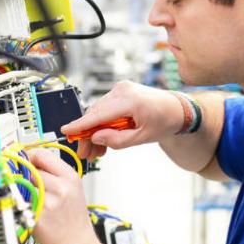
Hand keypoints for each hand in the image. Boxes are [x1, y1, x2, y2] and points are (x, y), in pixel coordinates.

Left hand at [28, 148, 101, 243]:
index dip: (29, 157)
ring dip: (22, 191)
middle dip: (25, 176)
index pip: (41, 153)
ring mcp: (48, 201)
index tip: (24, 161)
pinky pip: (20, 202)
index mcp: (70, 177)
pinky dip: (21, 205)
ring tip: (34, 202)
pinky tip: (31, 213)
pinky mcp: (37, 215)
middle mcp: (60, 187)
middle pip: (29, 168)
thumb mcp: (72, 191)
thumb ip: (53, 175)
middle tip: (30, 187)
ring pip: (22, 184)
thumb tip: (28, 162)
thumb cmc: (74, 223)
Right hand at [61, 80, 184, 158]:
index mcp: (131, 101)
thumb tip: (95, 138)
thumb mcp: (142, 138)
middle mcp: (123, 90)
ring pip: (98, 111)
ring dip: (94, 131)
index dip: (80, 124)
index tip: (66, 131)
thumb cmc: (165, 122)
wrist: (177, 109)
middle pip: (96, 114)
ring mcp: (121, 88)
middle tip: (85, 154)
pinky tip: (102, 139)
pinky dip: (102, 122)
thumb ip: (117, 140)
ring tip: (95, 151)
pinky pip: (105, 107)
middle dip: (88, 135)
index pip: (99, 114)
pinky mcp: (121, 90)